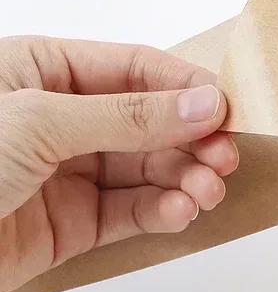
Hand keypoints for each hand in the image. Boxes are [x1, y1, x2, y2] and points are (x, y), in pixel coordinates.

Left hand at [0, 36, 237, 291]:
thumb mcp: (39, 122)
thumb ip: (128, 116)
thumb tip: (202, 105)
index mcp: (45, 71)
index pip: (135, 70)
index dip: (184, 88)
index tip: (224, 110)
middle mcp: (63, 119)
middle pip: (149, 123)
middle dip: (191, 140)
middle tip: (224, 158)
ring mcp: (69, 172)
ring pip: (147, 169)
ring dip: (184, 179)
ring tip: (207, 191)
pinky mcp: (73, 222)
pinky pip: (130, 210)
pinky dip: (160, 211)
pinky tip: (178, 212)